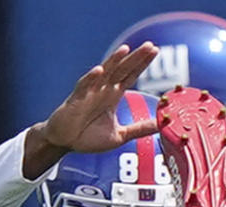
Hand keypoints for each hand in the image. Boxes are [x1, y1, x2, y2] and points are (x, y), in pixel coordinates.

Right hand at [23, 44, 158, 176]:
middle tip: (149, 46)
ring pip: (104, 73)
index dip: (142, 63)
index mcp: (113, 94)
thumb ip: (139, 129)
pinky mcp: (76, 100)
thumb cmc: (88, 137)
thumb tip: (160, 125)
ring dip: (114, 61)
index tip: (155, 50)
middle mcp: (103, 89)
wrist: (65, 142)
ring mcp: (89, 92)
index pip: (131, 75)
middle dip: (135, 58)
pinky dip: (91, 78)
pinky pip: (84, 86)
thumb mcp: (120, 135)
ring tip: (125, 50)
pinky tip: (99, 71)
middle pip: (122, 69)